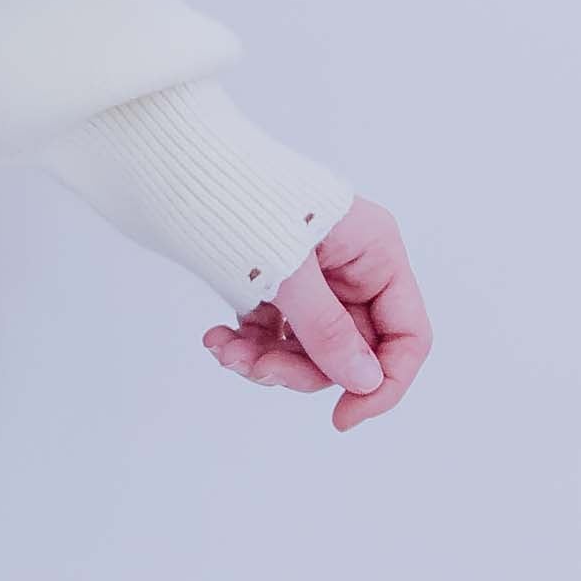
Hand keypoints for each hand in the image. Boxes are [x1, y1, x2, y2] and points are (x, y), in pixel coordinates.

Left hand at [202, 196, 429, 431]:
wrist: (173, 161)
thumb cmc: (240, 198)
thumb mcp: (289, 269)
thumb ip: (327, 328)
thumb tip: (365, 382)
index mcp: (376, 252)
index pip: (407, 335)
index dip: (384, 383)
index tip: (343, 418)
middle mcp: (351, 266)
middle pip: (351, 349)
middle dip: (305, 370)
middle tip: (258, 371)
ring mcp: (311, 276)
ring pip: (308, 348)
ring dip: (268, 361)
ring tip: (226, 352)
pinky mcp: (271, 283)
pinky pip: (274, 333)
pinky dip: (247, 344)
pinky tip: (216, 339)